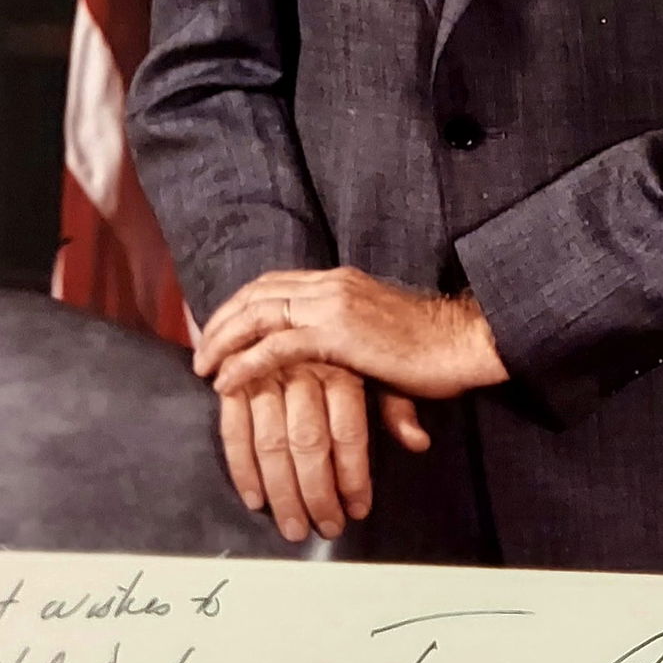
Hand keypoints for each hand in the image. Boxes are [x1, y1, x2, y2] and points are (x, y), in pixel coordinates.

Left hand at [195, 266, 508, 401]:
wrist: (462, 342)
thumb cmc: (431, 347)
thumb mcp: (379, 335)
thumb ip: (349, 343)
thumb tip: (335, 365)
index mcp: (339, 280)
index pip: (274, 282)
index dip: (240, 303)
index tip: (218, 327)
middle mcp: (330, 285)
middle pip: (258, 293)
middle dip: (222, 320)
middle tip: (199, 349)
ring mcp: (332, 305)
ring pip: (259, 314)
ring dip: (224, 340)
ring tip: (203, 367)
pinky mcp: (336, 335)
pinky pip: (276, 347)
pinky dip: (245, 363)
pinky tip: (226, 382)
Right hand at [215, 359, 430, 542]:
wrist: (334, 297)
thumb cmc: (362, 343)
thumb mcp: (384, 369)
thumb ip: (396, 407)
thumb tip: (417, 441)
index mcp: (343, 364)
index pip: (348, 429)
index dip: (353, 475)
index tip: (357, 509)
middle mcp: (305, 365)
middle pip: (307, 441)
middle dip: (315, 492)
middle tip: (326, 527)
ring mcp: (268, 371)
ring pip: (271, 440)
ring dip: (281, 491)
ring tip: (293, 527)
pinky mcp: (238, 378)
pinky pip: (234, 427)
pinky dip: (241, 465)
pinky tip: (253, 498)